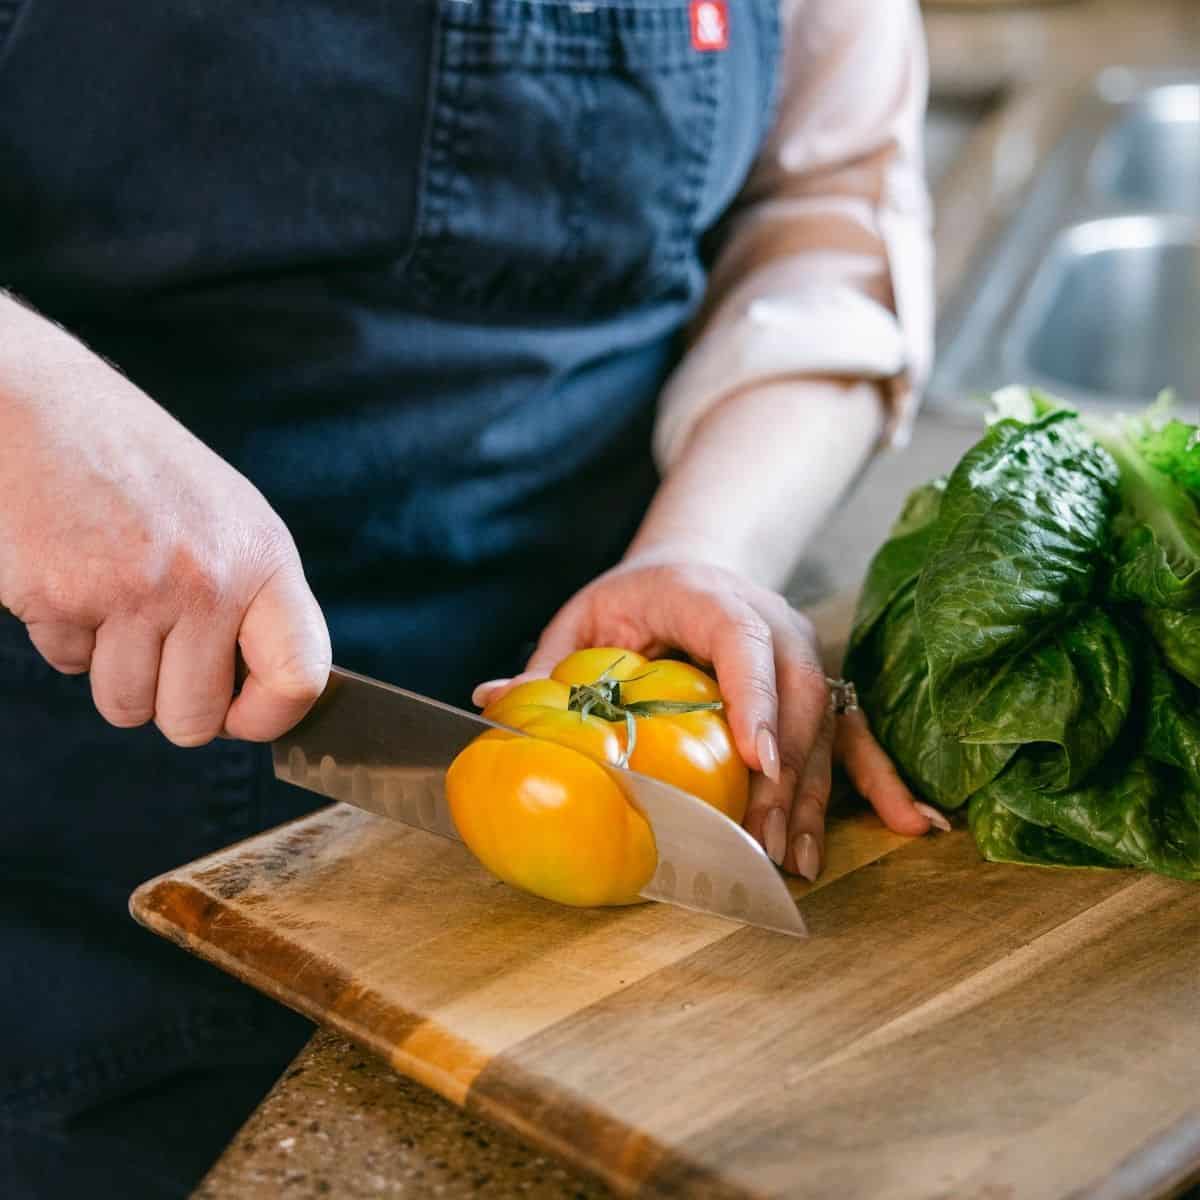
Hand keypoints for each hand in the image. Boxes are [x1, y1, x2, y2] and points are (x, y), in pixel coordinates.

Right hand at [0, 299, 330, 744]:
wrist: (38, 405)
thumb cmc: (140, 472)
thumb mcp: (226, 522)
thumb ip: (253, 603)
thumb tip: (267, 701)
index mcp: (263, 558)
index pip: (300, 677)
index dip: (270, 718)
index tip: (242, 717)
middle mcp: (211, 578)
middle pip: (197, 721)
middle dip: (170, 703)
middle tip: (155, 647)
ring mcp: (137, 590)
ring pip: (128, 708)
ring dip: (113, 670)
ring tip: (112, 598)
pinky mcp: (64, 596)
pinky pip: (69, 666)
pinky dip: (65, 635)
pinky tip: (70, 573)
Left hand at [475, 554, 946, 879]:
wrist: (704, 560)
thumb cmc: (638, 593)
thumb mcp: (588, 613)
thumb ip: (548, 660)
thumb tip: (488, 702)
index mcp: (711, 597)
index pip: (743, 645)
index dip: (754, 700)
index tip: (758, 760)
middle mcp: (773, 623)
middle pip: (796, 697)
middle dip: (784, 776)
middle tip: (763, 844)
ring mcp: (805, 655)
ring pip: (825, 727)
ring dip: (816, 797)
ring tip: (797, 862)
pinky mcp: (819, 686)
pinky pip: (854, 734)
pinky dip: (878, 780)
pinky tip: (911, 824)